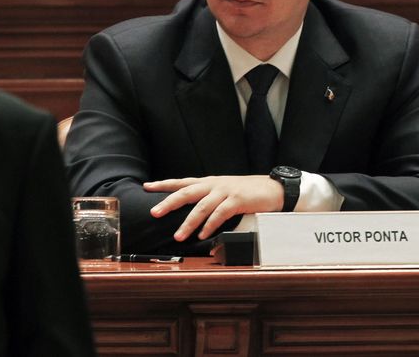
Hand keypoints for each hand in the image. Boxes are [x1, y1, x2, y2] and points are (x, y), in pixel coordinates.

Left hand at [144, 175, 282, 241]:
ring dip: (188, 223)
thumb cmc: (246, 192)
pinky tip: (202, 235)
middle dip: (168, 203)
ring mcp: (225, 192)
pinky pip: (220, 214)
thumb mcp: (223, 191)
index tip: (146, 187)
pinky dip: (210, 226)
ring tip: (178, 236)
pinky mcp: (237, 200)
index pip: (181, 182)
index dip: (163, 184)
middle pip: (186, 192)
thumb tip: (190, 213)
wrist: (272, 188)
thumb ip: (207, 198)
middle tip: (154, 213)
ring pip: (201, 207)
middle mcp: (213, 185)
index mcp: (207, 182)